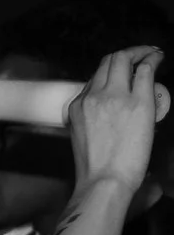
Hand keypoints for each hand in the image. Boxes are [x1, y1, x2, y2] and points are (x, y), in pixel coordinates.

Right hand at [70, 45, 163, 192]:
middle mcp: (91, 98)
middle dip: (126, 54)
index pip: (94, 79)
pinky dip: (153, 59)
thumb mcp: (83, 137)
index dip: (111, 71)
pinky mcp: (137, 101)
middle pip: (107, 62)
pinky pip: (145, 71)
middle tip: (141, 55)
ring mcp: (113, 97)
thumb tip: (113, 109)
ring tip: (152, 54)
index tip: (123, 72)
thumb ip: (93, 117)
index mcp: (77, 108)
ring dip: (139, 53)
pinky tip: (159, 57)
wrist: (104, 182)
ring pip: (123, 60)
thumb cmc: (97, 169)